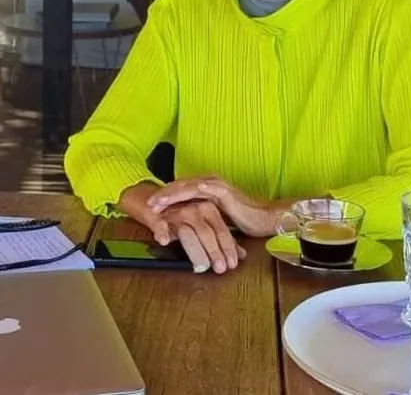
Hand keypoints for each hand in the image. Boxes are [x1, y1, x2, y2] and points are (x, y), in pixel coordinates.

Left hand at [147, 177, 279, 237]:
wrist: (263, 218)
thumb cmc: (242, 219)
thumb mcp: (215, 218)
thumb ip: (201, 217)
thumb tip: (184, 225)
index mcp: (206, 188)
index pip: (180, 190)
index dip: (165, 197)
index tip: (150, 206)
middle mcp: (209, 183)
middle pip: (180, 186)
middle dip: (163, 195)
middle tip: (147, 204)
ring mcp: (217, 186)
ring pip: (188, 187)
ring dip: (172, 194)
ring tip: (157, 202)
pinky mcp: (225, 192)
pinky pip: (205, 190)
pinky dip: (193, 191)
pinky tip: (182, 193)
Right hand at [160, 202, 246, 274]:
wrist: (155, 201)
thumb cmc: (184, 216)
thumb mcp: (206, 225)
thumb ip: (222, 239)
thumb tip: (242, 255)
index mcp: (209, 209)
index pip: (222, 231)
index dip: (228, 248)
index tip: (232, 265)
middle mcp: (194, 210)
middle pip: (206, 233)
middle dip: (215, 252)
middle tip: (221, 269)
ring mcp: (176, 214)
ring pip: (187, 233)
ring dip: (195, 251)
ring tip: (201, 267)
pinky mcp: (158, 216)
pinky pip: (160, 225)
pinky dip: (162, 232)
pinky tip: (165, 241)